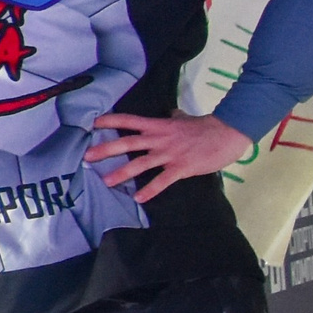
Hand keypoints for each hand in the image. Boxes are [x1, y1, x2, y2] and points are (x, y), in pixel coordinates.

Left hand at [84, 110, 254, 202]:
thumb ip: (173, 118)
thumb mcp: (184, 119)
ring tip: (106, 181)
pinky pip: (162, 180)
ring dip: (121, 173)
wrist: (226, 133)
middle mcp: (159, 139)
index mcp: (158, 126)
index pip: (128, 120)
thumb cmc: (205, 127)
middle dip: (106, 150)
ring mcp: (169, 154)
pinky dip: (150, 190)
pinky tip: (138, 198)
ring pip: (140, 164)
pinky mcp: (180, 168)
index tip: (92, 124)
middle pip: (127, 143)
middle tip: (86, 157)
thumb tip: (171, 114)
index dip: (110, 121)